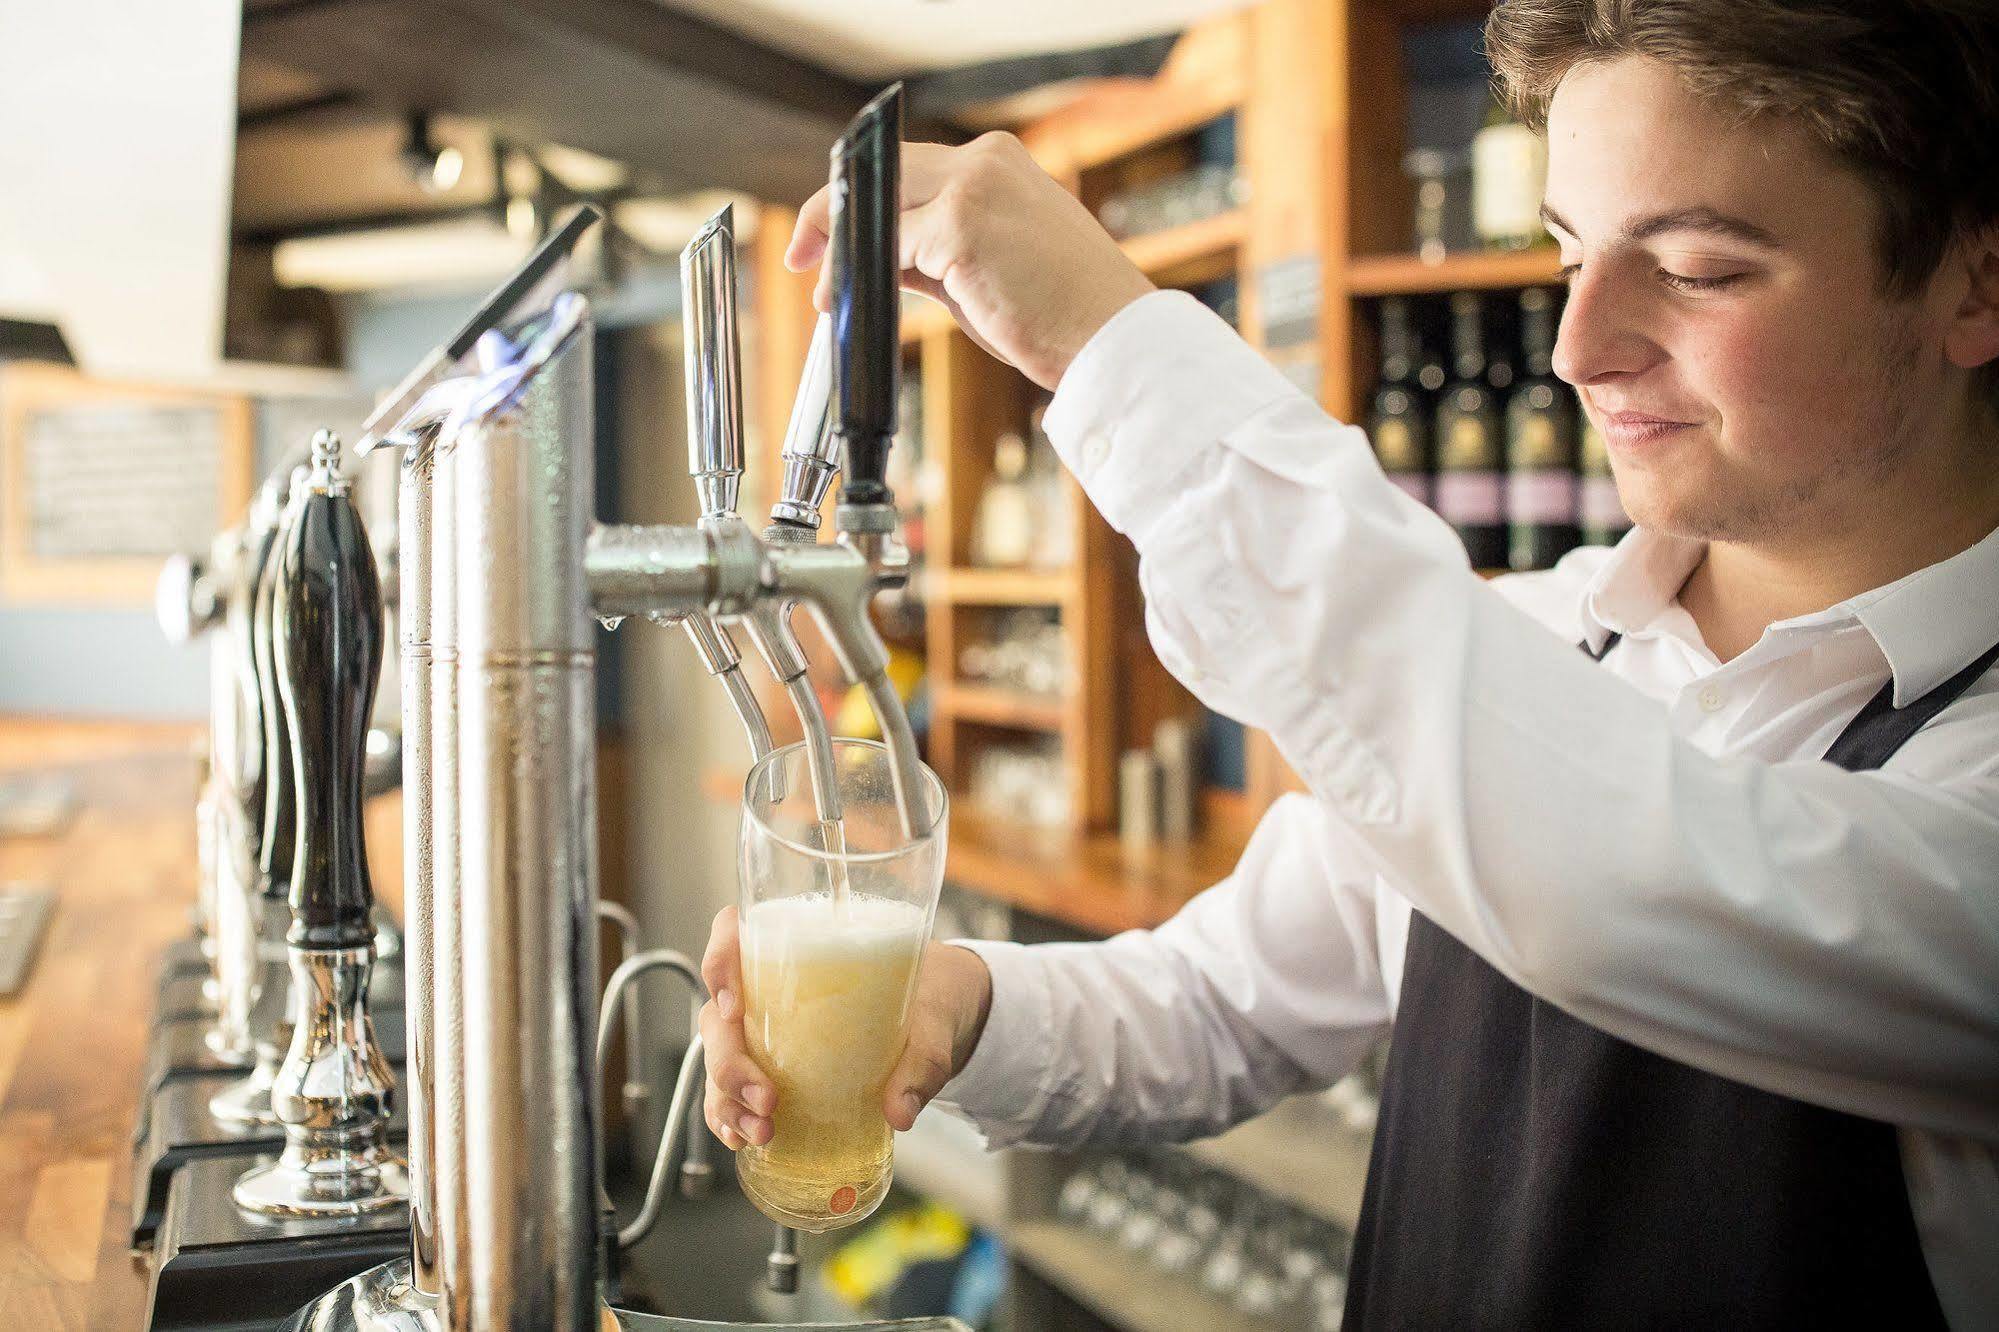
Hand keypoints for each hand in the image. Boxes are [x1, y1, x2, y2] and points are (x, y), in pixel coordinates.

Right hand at [698, 905, 995, 1148]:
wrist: (936, 1021)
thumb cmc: (926, 996)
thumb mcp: (933, 1019)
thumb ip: (922, 1061)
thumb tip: (901, 1110)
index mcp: (799, 950)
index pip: (734, 933)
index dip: (719, 962)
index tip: (736, 1005)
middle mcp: (767, 990)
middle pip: (719, 1016)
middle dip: (729, 1063)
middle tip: (767, 1099)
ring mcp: (762, 1033)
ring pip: (716, 1060)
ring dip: (728, 1100)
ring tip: (763, 1131)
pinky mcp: (771, 1069)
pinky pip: (730, 1092)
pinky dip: (729, 1117)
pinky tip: (743, 1138)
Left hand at [786, 132, 1156, 390]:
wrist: (1112, 339)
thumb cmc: (1063, 314)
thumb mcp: (992, 265)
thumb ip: (937, 249)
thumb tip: (879, 259)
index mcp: (999, 163)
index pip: (907, 170)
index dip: (859, 201)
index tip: (825, 235)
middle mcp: (985, 162)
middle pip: (882, 176)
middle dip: (830, 215)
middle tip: (802, 258)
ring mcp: (972, 189)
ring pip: (877, 210)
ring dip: (839, 252)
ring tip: (825, 292)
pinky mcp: (960, 227)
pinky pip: (885, 247)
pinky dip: (855, 274)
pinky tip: (843, 299)